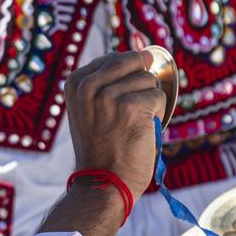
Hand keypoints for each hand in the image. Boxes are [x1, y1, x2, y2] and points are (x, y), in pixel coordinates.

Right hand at [65, 50, 165, 200]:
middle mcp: (89, 85)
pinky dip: (157, 115)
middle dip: (140, 84)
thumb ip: (104, 81)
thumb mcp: (88, 108)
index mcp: (76, 82)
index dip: (126, 79)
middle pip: (134, 62)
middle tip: (130, 112)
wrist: (104, 182)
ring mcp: (109, 95)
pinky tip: (142, 130)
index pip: (115, 58)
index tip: (117, 105)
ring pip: (148, 80)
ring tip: (133, 124)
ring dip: (148, 102)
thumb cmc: (102, 146)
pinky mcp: (132, 107)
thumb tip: (145, 53)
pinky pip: (159, 98)